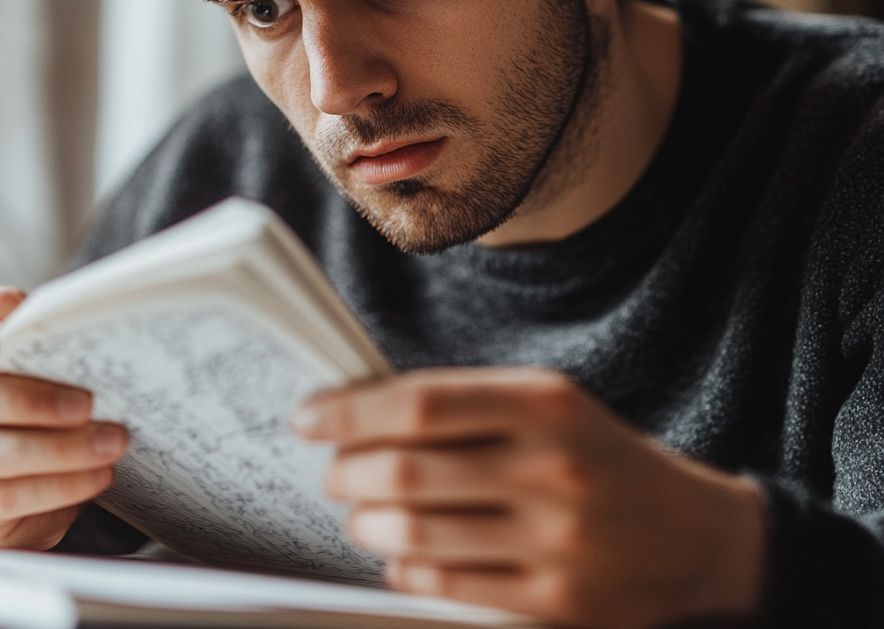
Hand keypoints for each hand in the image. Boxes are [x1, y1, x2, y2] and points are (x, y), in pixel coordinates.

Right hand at [0, 287, 127, 549]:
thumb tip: (3, 300)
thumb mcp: (39, 361)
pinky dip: (60, 485)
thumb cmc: (39, 400)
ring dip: (58, 448)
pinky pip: (7, 498)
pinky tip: (98, 473)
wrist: (41, 475)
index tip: (0, 340)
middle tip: (88, 402)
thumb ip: (26, 327)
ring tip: (110, 440)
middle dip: (33, 400)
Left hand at [295, 368, 765, 628]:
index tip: (309, 417)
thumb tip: (362, 411)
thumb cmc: (598, 456)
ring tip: (360, 513)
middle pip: (407, 472)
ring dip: (366, 523)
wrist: (697, 536)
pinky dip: (404, 570)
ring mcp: (556, 542)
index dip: (351, 412)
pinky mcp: (557, 605)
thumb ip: (466, 403)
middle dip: (347, 473)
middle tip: (334, 472)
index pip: (421, 402)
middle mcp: (551, 468)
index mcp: (544, 402)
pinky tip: (401, 555)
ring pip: (416, 535)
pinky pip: (446, 588)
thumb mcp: (547, 403)